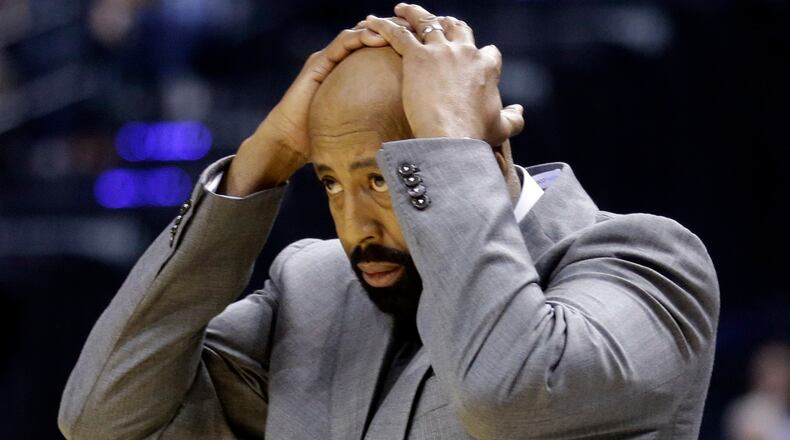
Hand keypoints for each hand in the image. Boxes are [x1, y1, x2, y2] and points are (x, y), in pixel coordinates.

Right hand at [223, 21, 408, 195]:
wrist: (293, 140)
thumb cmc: (327, 137)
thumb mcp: (364, 126)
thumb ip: (383, 120)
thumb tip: (414, 131)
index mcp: (356, 73)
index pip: (383, 49)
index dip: (404, 42)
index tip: (427, 41)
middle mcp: (343, 61)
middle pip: (373, 35)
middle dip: (396, 28)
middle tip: (419, 26)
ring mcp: (329, 59)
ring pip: (358, 33)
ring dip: (380, 28)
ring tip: (400, 27)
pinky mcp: (318, 63)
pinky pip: (341, 44)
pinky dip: (358, 37)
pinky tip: (375, 37)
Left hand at [364, 4, 523, 145]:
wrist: (453, 138)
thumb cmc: (476, 136)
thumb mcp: (503, 128)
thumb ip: (514, 118)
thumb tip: (519, 110)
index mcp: (487, 66)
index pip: (487, 52)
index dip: (481, 54)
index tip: (473, 58)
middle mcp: (465, 52)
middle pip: (457, 28)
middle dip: (447, 23)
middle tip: (436, 23)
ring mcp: (440, 52)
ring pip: (426, 22)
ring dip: (413, 13)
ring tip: (401, 9)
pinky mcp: (417, 58)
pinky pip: (397, 34)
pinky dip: (383, 26)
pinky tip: (370, 21)